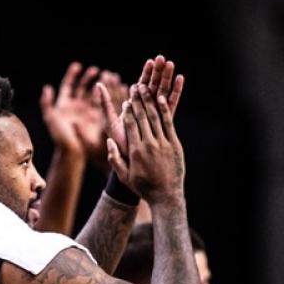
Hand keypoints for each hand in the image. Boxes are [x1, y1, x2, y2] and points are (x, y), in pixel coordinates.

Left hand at [40, 62, 103, 159]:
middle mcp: (76, 106)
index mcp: (64, 104)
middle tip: (96, 70)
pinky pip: (101, 103)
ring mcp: (86, 111)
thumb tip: (47, 87)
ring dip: (99, 84)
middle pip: (82, 87)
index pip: (68, 85)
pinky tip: (112, 88)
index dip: (72, 75)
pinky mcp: (95, 118)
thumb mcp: (51, 119)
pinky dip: (106, 95)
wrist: (73, 152)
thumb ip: (46, 103)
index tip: (78, 66)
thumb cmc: (60, 136)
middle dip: (88, 77)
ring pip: (93, 94)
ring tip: (106, 76)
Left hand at [99, 54, 183, 161]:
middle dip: (158, 72)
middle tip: (163, 58)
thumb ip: (104, 103)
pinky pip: (171, 104)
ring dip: (167, 78)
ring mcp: (156, 113)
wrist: (131, 161)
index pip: (140, 85)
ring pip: (163, 92)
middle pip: (153, 85)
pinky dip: (176, 91)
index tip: (150, 61)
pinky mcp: (165, 120)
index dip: (146, 73)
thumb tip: (98, 85)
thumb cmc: (118, 143)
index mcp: (133, 105)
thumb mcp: (108, 121)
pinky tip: (181, 79)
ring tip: (171, 64)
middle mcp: (146, 107)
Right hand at [106, 85, 183, 203]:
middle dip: (138, 100)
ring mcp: (162, 144)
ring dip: (150, 101)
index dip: (128, 110)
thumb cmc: (143, 187)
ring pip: (155, 117)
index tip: (126, 99)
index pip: (130, 125)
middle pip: (142, 117)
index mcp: (135, 151)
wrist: (166, 196)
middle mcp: (148, 145)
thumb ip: (115, 159)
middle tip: (136, 86)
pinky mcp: (174, 145)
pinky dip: (165, 111)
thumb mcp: (125, 176)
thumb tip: (108, 142)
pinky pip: (168, 124)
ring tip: (147, 88)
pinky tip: (162, 99)